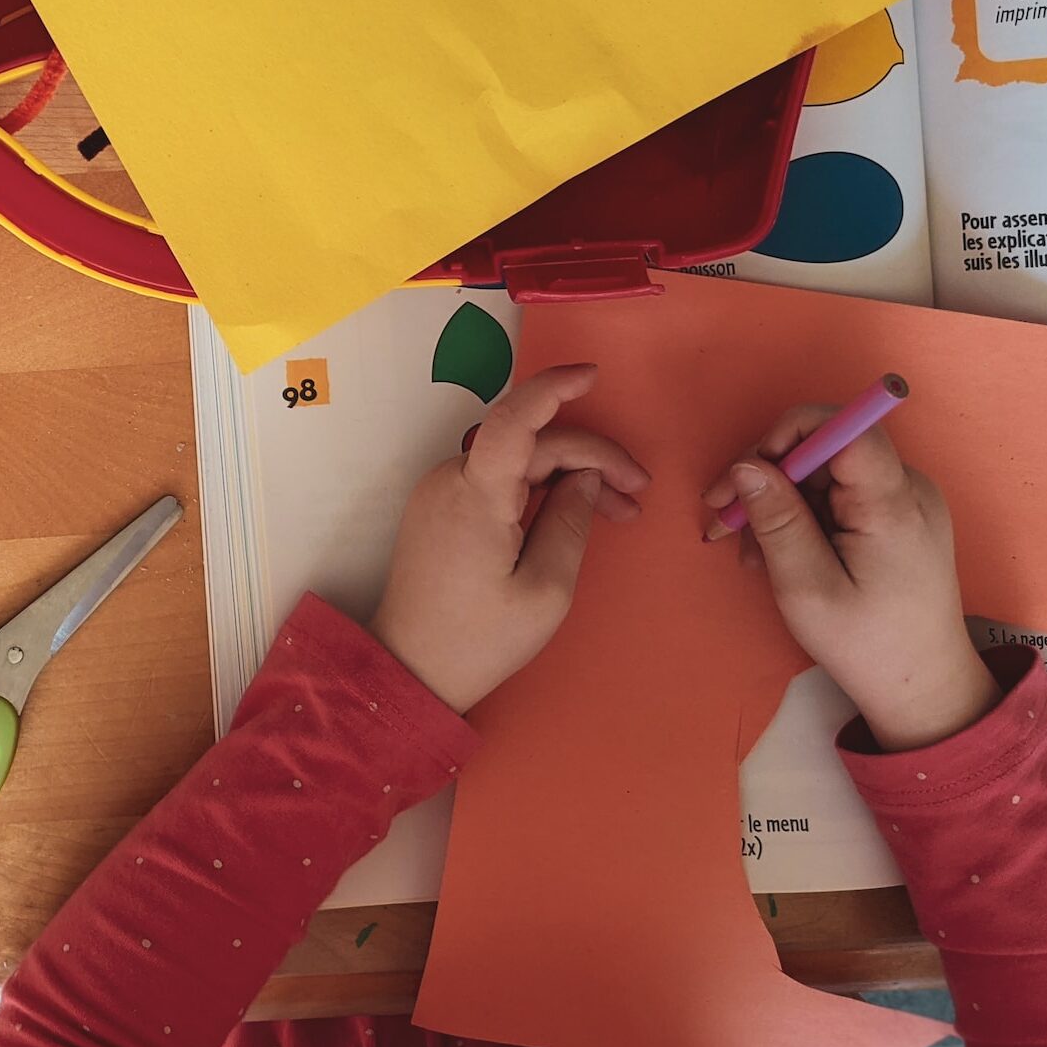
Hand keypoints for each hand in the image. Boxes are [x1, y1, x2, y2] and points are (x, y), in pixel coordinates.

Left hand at [370, 364, 649, 713]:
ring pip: (517, 461)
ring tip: (617, 511)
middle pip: (530, 444)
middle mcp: (451, 479)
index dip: (554, 388)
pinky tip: (572, 512)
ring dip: (568, 475)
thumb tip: (586, 478)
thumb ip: (571, 522)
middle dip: (590, 459)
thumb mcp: (545, 590)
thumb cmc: (478, 640)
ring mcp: (441, 492)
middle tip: (637, 495)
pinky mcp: (440, 508)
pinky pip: (497, 480)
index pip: (515, 418)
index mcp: (476, 494)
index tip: (592, 375)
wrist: (409, 671)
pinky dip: (538, 488)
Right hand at [702, 409, 997, 751]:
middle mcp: (907, 487)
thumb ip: (777, 521)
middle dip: (769, 476)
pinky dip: (802, 514)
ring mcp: (905, 500)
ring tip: (749, 551)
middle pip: (825, 447)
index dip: (789, 434)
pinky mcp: (897, 516)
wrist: (925, 688)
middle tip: (724, 521)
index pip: (844, 426)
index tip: (748, 475)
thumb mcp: (807, 589)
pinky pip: (839, 494)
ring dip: (779, 501)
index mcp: (892, 503)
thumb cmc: (867, 647)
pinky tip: (778, 551)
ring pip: (825, 472)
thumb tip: (745, 465)